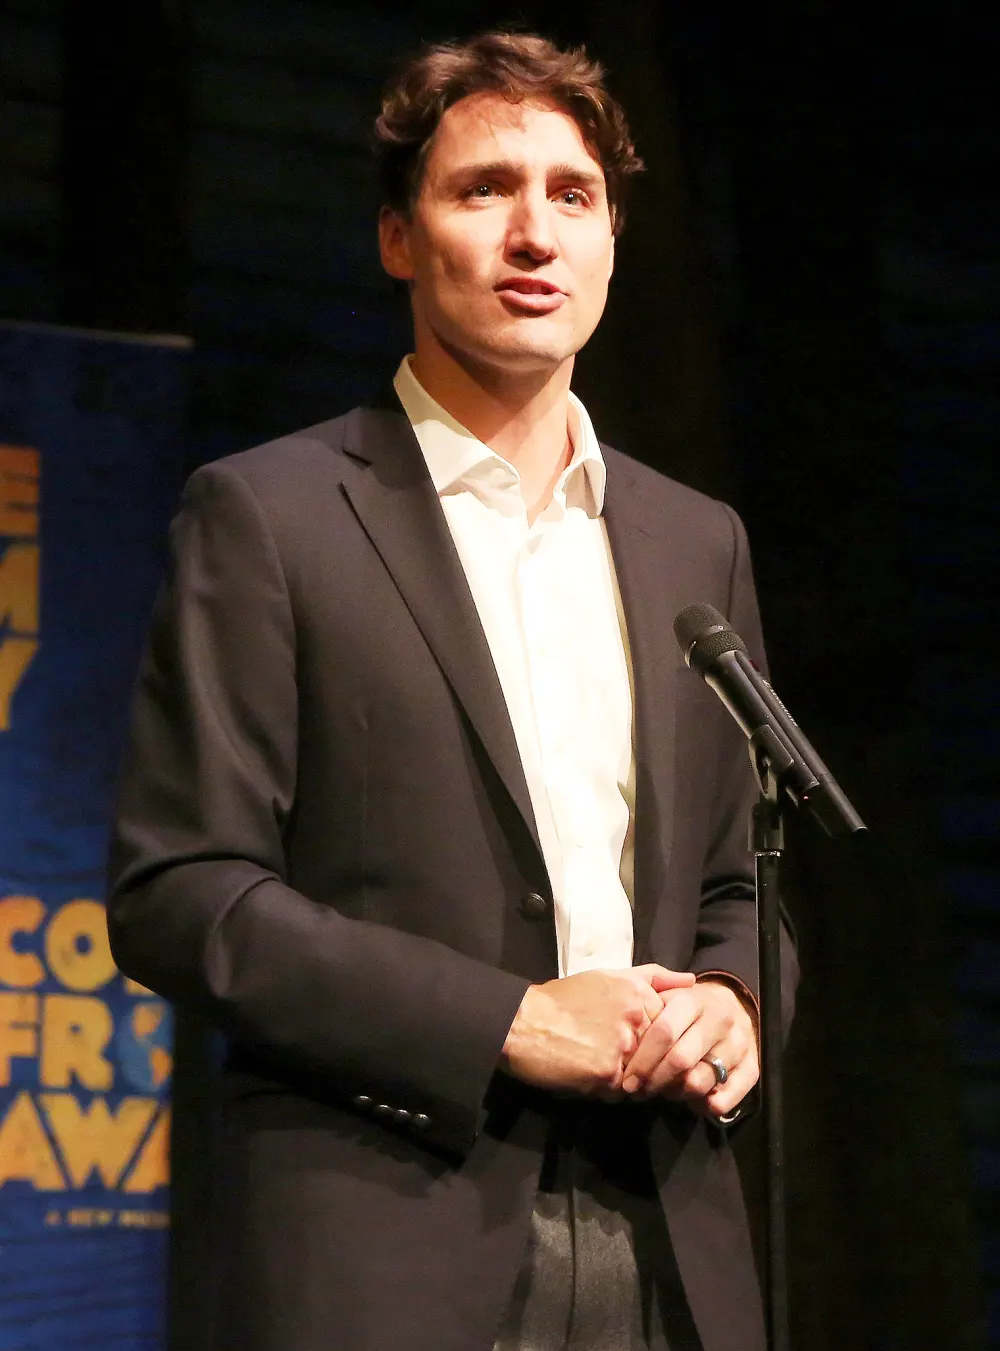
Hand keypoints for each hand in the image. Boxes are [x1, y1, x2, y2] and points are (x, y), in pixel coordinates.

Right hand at [500, 965, 695, 1097]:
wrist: (523, 1021)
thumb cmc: (563, 1000)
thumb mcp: (609, 976)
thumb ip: (653, 976)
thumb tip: (691, 981)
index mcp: (640, 995)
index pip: (672, 1031)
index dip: (657, 1045)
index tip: (637, 1046)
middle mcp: (637, 1018)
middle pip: (660, 1057)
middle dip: (644, 1066)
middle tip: (618, 1062)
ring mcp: (623, 1047)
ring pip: (643, 1078)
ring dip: (627, 1081)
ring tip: (600, 1068)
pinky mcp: (606, 1073)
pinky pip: (621, 1094)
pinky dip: (606, 1091)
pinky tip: (586, 1076)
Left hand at [621, 978, 758, 1119]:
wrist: (733, 1007)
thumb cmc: (687, 1006)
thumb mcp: (666, 992)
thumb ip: (644, 995)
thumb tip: (627, 1016)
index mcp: (694, 1000)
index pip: (664, 1032)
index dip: (643, 1060)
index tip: (627, 1079)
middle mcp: (720, 1020)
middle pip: (681, 1061)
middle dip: (654, 1081)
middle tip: (639, 1091)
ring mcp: (739, 1045)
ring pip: (699, 1083)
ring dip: (675, 1094)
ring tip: (663, 1091)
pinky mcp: (752, 1069)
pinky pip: (723, 1101)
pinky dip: (702, 1106)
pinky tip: (690, 1099)